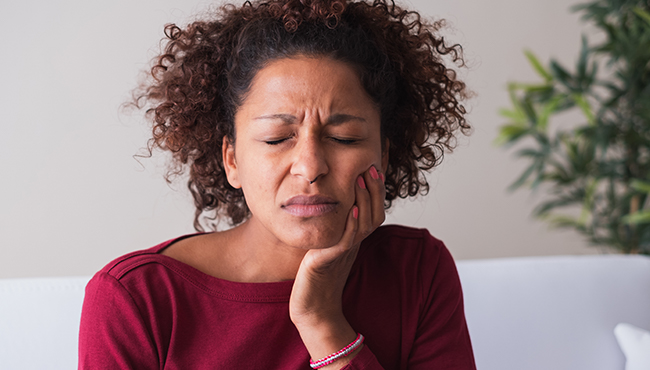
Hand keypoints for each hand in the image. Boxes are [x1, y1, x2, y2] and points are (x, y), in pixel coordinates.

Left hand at [289, 165, 385, 367]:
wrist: (312, 309)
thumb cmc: (315, 278)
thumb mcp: (327, 246)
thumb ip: (334, 228)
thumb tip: (334, 206)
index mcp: (354, 239)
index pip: (373, 210)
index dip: (376, 190)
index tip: (374, 165)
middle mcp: (354, 244)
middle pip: (374, 213)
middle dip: (375, 189)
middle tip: (372, 165)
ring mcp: (345, 253)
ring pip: (364, 223)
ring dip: (365, 199)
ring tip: (363, 178)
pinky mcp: (330, 261)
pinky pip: (347, 240)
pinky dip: (351, 223)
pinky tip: (351, 208)